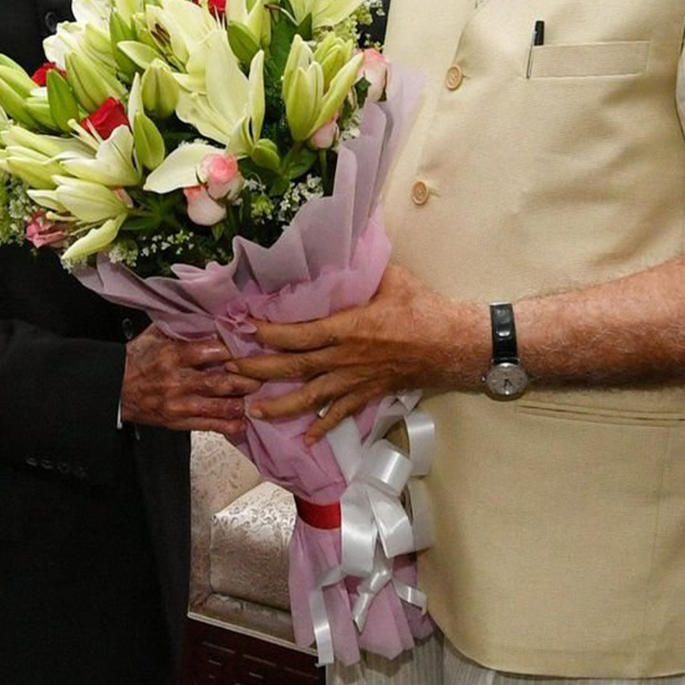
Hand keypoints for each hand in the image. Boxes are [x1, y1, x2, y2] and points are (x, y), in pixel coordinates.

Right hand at [120, 328, 258, 436]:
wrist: (114, 389)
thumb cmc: (137, 358)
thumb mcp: (155, 335)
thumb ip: (183, 327)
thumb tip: (211, 316)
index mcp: (172, 355)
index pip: (210, 351)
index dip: (233, 349)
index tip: (249, 346)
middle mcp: (177, 381)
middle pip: (219, 381)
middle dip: (245, 379)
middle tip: (264, 373)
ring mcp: (179, 404)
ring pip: (217, 406)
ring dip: (241, 402)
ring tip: (257, 395)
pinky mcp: (178, 422)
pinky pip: (207, 426)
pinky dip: (227, 425)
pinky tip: (242, 422)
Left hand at [233, 265, 481, 440]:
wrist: (453, 344)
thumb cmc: (423, 308)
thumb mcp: (391, 278)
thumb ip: (362, 269)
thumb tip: (342, 246)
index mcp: (348, 328)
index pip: (298, 334)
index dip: (268, 333)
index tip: (245, 328)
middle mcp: (345, 359)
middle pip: (294, 368)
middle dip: (259, 371)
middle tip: (231, 371)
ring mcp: (355, 381)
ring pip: (310, 397)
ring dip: (279, 406)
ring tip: (253, 412)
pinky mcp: (369, 393)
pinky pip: (341, 414)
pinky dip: (321, 426)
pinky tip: (305, 437)